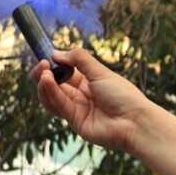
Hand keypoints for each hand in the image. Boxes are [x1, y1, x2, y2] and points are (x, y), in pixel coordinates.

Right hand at [30, 48, 153, 153]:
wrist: (134, 122)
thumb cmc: (123, 95)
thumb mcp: (100, 72)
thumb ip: (79, 60)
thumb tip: (56, 52)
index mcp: (90, 82)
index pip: (66, 71)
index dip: (55, 64)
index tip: (46, 54)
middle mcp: (82, 95)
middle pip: (55, 84)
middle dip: (45, 73)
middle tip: (41, 64)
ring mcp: (78, 109)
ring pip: (53, 96)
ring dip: (45, 83)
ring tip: (44, 71)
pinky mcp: (74, 121)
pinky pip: (58, 105)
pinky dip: (50, 92)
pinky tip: (47, 80)